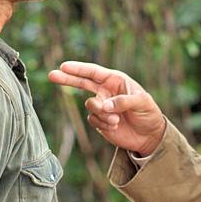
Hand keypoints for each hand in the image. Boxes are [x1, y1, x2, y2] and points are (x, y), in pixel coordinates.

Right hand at [48, 62, 165, 155]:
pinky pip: (93, 120)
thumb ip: (124, 101)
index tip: (64, 66)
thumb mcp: (142, 102)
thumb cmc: (149, 112)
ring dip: (101, 113)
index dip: (79, 69)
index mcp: (115, 81)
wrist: (149, 135)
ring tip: (116, 119)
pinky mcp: (100, 121)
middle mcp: (106, 91)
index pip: (94, 72)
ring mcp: (102, 106)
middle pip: (81, 83)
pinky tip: (115, 125)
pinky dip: (103, 123)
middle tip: (52, 75)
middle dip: (67, 79)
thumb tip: (105, 105)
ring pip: (90, 106)